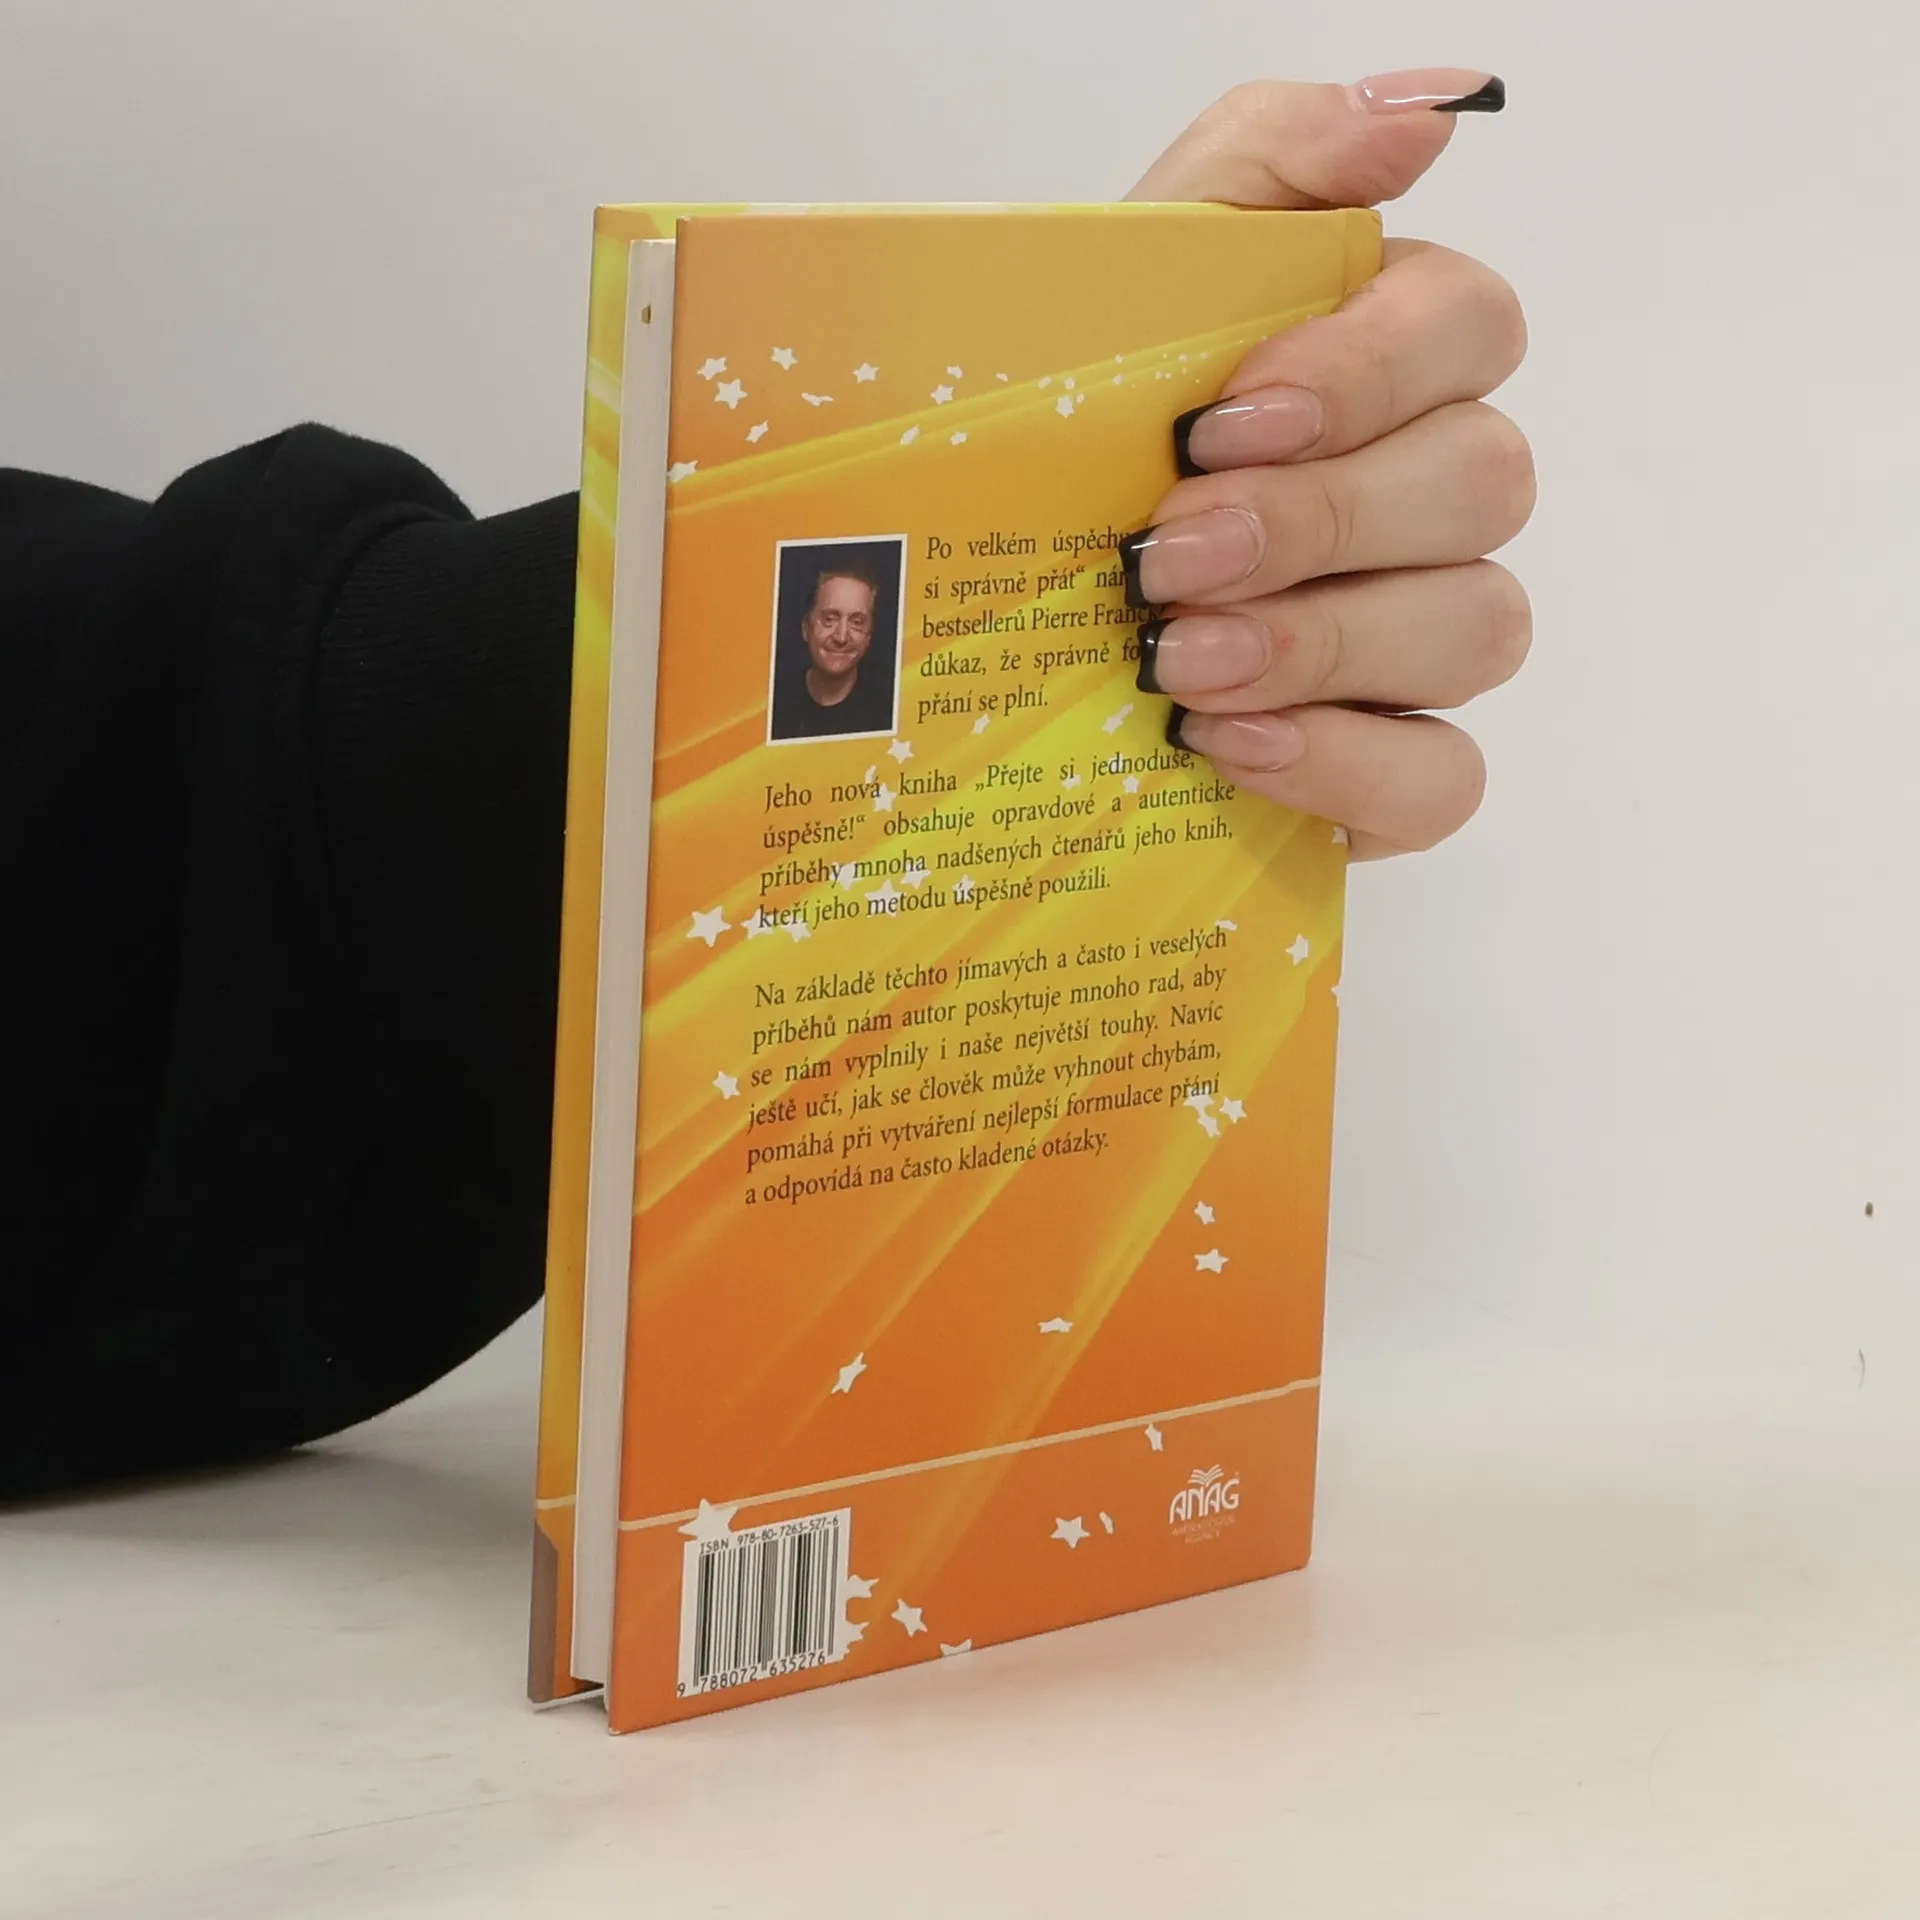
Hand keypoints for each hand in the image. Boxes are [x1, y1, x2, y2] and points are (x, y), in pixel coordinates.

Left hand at [1124, 71, 1531, 859]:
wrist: (974, 630)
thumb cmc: (1059, 453)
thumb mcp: (1118, 284)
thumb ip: (1263, 168)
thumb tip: (1423, 113)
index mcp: (1376, 364)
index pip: (1471, 325)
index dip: (1370, 370)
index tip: (1225, 422)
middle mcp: (1424, 496)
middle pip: (1486, 480)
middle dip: (1321, 518)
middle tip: (1172, 556)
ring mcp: (1421, 639)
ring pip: (1483, 626)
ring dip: (1325, 642)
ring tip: (1179, 662)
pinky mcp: (1393, 769)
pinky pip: (1446, 777)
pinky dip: (1345, 762)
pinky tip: (1230, 745)